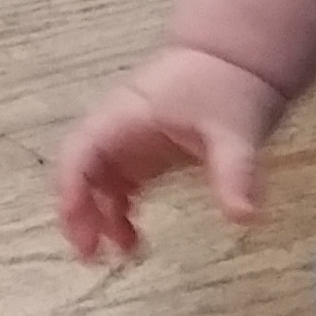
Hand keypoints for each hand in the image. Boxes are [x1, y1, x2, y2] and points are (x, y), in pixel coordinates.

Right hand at [52, 45, 289, 262]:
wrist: (240, 60)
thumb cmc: (229, 86)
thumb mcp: (235, 132)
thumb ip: (236, 173)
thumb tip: (243, 217)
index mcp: (124, 115)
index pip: (81, 153)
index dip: (72, 191)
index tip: (79, 228)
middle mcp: (116, 129)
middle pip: (80, 173)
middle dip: (79, 213)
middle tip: (92, 255)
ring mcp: (127, 142)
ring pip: (97, 184)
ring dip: (100, 217)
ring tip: (122, 253)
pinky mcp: (143, 154)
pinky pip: (118, 187)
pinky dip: (119, 213)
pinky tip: (134, 238)